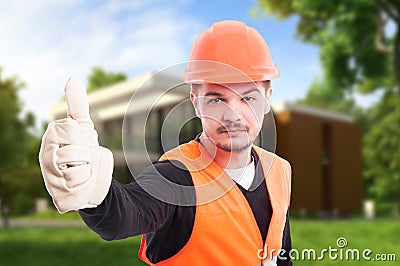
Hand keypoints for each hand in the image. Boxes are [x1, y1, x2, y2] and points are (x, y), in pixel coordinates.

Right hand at [39, 77, 112, 212]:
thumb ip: (77, 104)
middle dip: (87, 151)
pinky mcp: (57, 193)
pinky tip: (80, 184)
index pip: (70, 128)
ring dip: (87, 167)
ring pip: (77, 163)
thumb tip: (72, 78)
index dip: (83, 135)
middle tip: (84, 158)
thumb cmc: (85, 152)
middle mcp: (45, 155)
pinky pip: (78, 181)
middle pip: (76, 145)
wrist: (93, 182)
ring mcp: (49, 175)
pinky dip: (86, 181)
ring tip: (82, 170)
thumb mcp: (83, 128)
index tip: (82, 142)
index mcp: (50, 137)